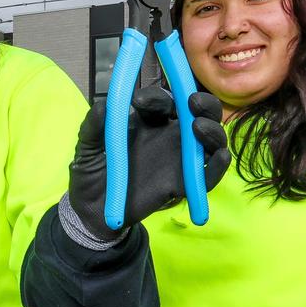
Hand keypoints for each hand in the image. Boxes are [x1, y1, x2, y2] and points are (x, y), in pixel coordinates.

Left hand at [65, 83, 229, 244]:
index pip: (164, 100)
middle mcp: (169, 135)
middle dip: (202, 103)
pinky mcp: (182, 185)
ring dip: (212, 130)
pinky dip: (219, 166)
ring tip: (198, 127)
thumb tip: (103, 105)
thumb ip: (93, 126)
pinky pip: (208, 175)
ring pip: (209, 139)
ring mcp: (178, 159)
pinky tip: (217, 156)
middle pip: (197, 113)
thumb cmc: (93, 172)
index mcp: (148, 121)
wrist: (93, 210)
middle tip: (192, 101)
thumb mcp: (86, 146)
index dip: (156, 96)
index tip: (138, 100)